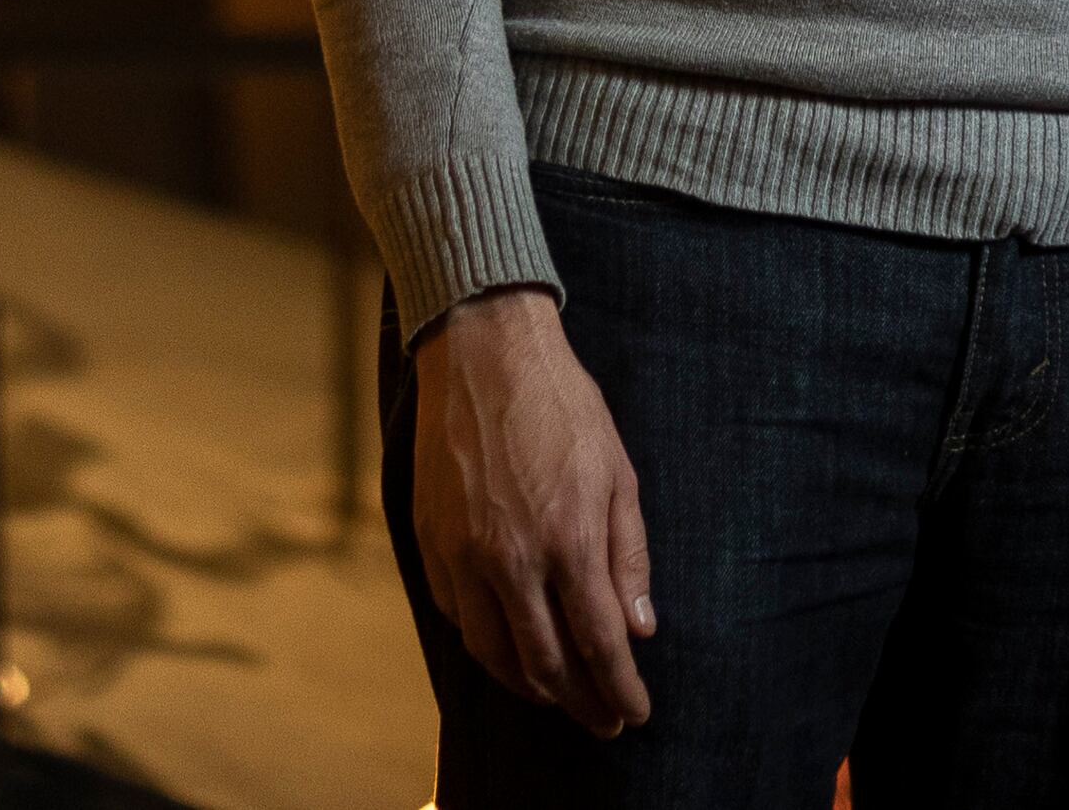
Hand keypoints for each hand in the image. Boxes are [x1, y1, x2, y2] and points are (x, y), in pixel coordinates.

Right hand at [405, 285, 655, 734]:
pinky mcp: (429, 538)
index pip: (599, 645)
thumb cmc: (561, 404)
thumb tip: (639, 628)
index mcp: (568, 539)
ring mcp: (462, 551)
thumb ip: (629, 556)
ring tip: (556, 693)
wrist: (481, 349)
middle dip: (580, 703)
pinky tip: (506, 642)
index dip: (620, 689)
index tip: (635, 712)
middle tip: (602, 718)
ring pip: (492, 651)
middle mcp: (510, 556)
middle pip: (545, 664)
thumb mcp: (618, 472)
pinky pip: (455, 613)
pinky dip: (484, 641)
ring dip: (529, 685)